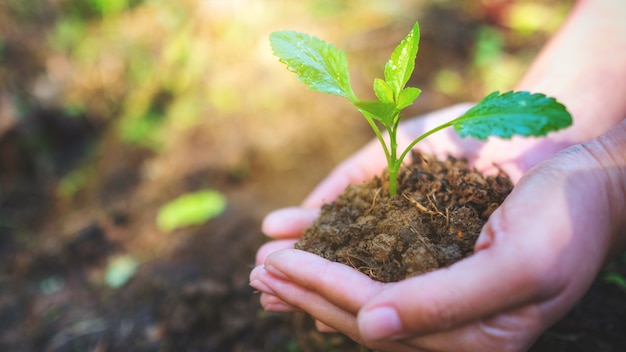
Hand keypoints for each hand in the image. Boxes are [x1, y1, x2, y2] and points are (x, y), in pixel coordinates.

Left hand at [250, 120, 625, 350]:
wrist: (589, 180)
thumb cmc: (566, 220)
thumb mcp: (520, 265)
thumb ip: (447, 304)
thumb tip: (370, 328)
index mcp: (473, 338)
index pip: (379, 316)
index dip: (324, 291)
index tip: (277, 266)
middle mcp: (452, 325)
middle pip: (362, 311)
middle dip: (306, 290)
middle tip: (257, 271)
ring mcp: (443, 297)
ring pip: (363, 295)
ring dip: (313, 281)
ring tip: (267, 270)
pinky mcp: (440, 268)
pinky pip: (381, 269)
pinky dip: (341, 259)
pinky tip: (309, 252)